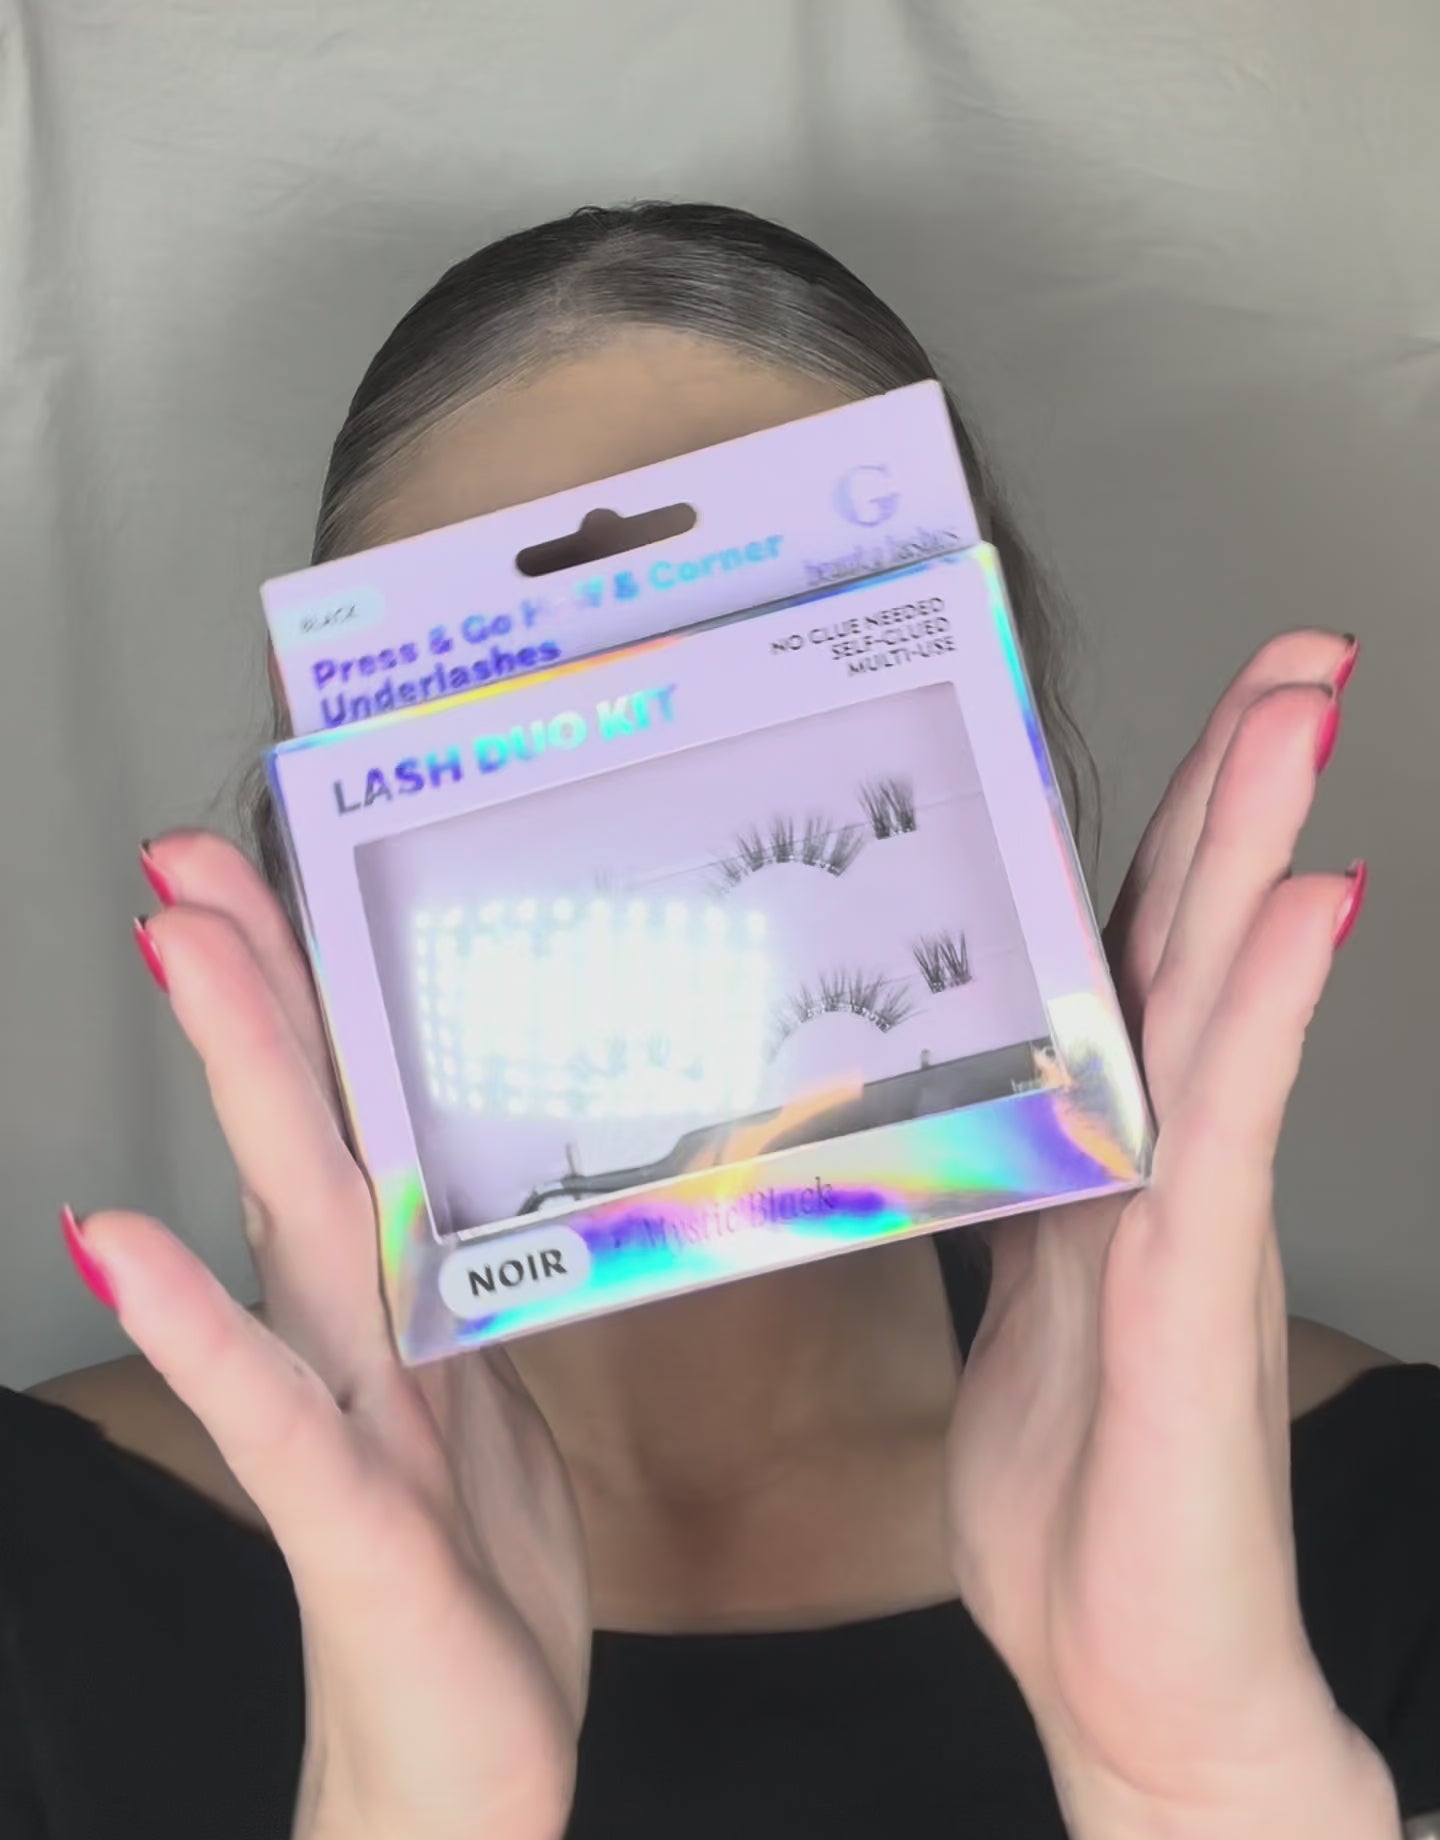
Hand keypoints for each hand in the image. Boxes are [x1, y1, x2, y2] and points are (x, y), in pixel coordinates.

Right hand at [67, 837, 587, 1839]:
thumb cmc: (474, 1592)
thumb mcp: (492, 1406)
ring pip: (292, 1224)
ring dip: (239, 1083)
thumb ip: (465, 1290)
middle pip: (307, 1132)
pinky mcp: (354, 1526)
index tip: (271, 877)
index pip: (352, 1123)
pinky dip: (198, 1327)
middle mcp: (358, 1340)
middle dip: (254, 988)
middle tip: (187, 858)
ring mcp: (348, 1420)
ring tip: (178, 953)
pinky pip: (270, 1412)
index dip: (312, 1002)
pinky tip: (121, 1241)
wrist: (456, 1789)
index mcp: (400, 1307)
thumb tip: (462, 1185)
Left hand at [945, 634, 1400, 1838]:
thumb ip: (1013, 1184)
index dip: (1164, 833)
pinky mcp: (1201, 1291)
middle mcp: (1165, 1160)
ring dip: (1261, 844)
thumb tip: (980, 1101)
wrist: (1136, 1679)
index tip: (1189, 718)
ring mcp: (1193, 1215)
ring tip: (1302, 712)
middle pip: (1197, 939)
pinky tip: (1307, 911)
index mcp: (1110, 1153)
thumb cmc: (1077, 1501)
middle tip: (1295, 657)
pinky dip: (1272, 1010)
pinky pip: (1233, 1123)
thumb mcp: (1012, 1298)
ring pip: (1223, 996)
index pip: (1136, 960)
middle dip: (1241, 786)